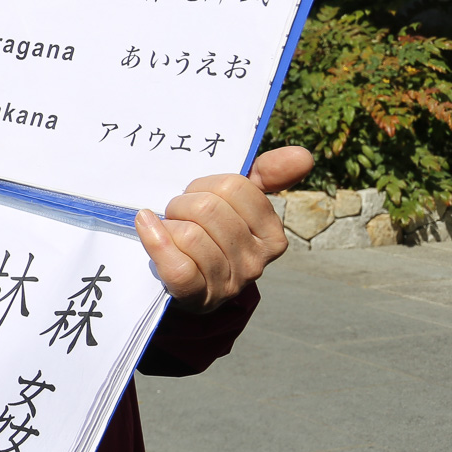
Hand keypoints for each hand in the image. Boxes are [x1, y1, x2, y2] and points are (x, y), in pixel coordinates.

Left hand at [135, 145, 312, 313]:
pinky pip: (177, 266)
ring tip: (170, 231)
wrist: (189, 283)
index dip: (205, 184)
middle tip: (178, 214)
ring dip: (168, 226)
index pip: (233, 187)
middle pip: (208, 208)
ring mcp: (228, 282)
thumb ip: (268, 175)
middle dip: (182, 204)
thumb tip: (304, 154)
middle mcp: (256, 262)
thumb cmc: (212, 232)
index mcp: (272, 234)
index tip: (198, 195)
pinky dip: (156, 242)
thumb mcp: (240, 203)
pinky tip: (147, 228)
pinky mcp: (196, 297)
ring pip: (189, 234)